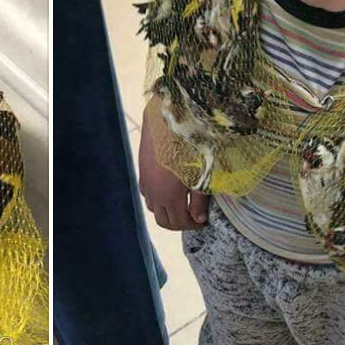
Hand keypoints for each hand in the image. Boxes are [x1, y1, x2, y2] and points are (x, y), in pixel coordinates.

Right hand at [138, 95, 209, 229]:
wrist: (169, 118)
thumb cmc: (191, 144)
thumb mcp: (203, 173)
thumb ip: (200, 199)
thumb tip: (199, 218)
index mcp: (169, 196)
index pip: (178, 223)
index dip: (192, 226)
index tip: (203, 221)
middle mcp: (154, 193)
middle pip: (163, 220)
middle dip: (179, 222)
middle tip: (194, 216)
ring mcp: (145, 181)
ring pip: (153, 207)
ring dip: (167, 210)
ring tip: (182, 202)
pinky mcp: (142, 169)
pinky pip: (147, 193)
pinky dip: (157, 198)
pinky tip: (168, 188)